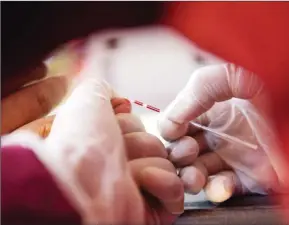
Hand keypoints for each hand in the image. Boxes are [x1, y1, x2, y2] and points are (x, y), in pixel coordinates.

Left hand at [3, 44, 183, 223]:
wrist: (80, 184)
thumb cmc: (79, 145)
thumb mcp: (86, 100)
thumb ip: (101, 90)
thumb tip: (118, 99)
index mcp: (108, 144)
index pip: (139, 125)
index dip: (128, 124)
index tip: (111, 129)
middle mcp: (122, 166)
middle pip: (155, 143)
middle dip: (140, 145)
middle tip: (118, 156)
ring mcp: (139, 188)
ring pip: (167, 163)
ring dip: (149, 165)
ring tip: (127, 176)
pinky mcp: (154, 209)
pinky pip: (176, 188)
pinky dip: (164, 184)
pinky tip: (144, 184)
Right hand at [158, 63, 288, 202]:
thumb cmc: (260, 78)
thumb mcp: (217, 79)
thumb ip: (188, 99)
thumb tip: (168, 127)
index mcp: (208, 114)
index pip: (177, 131)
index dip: (172, 137)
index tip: (178, 136)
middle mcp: (219, 135)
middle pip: (186, 156)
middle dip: (179, 159)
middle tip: (187, 155)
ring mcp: (234, 156)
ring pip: (201, 174)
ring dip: (193, 179)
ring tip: (195, 177)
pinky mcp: (252, 175)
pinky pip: (228, 188)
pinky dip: (219, 190)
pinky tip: (220, 184)